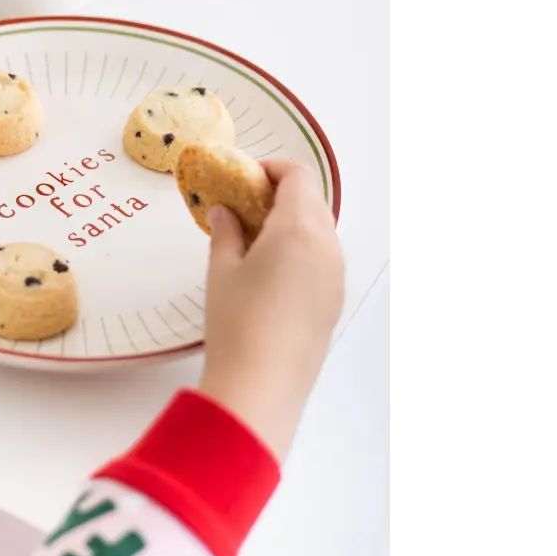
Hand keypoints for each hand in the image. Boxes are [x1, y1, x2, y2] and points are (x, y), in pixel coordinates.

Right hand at [197, 159, 344, 461]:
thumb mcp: (221, 269)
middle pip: (312, 200)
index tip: (244, 177)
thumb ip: (225, 231)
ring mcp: (336, 275)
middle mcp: (327, 247)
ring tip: (253, 237)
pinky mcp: (334, 300)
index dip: (271, 169)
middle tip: (244, 204)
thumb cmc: (237, 323)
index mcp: (299, 229)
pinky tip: (270, 268)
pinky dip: (301, 247)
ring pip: (320, 229)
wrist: (262, 386)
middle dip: (280, 194)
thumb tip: (225, 213)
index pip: (298, 177)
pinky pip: (323, 257)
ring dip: (292, 221)